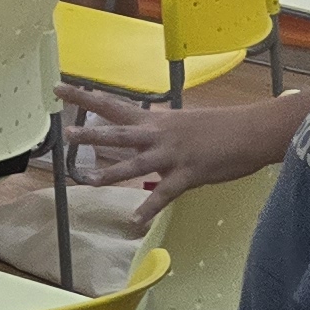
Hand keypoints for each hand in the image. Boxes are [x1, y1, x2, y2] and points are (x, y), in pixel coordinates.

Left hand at [63, 84, 288, 226]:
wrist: (253, 132)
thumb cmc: (219, 127)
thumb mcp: (181, 122)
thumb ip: (157, 131)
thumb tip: (141, 135)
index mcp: (156, 120)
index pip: (113, 105)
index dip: (84, 98)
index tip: (57, 89)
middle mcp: (159, 135)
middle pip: (120, 133)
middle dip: (93, 135)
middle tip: (66, 134)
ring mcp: (173, 155)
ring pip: (136, 164)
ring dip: (112, 173)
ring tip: (87, 180)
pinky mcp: (189, 175)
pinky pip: (165, 194)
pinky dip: (150, 208)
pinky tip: (135, 220)